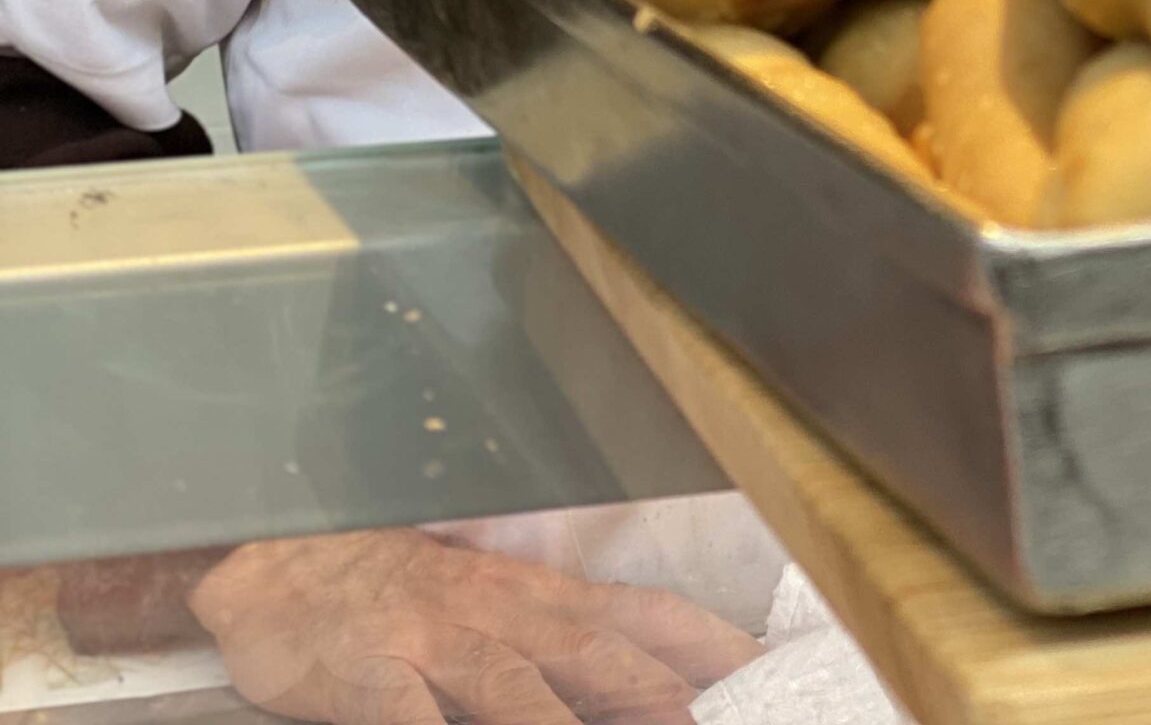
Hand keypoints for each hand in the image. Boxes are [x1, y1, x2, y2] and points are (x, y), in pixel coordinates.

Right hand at [188, 529, 759, 724]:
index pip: (643, 615)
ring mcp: (436, 643)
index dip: (708, 646)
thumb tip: (642, 682)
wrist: (270, 557)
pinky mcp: (372, 678)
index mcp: (533, 596)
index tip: (766, 673)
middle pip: (601, 656)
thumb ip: (555, 642)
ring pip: (522, 693)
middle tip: (723, 722)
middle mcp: (499, 614)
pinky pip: (416, 720)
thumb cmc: (387, 588)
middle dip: (666, 696)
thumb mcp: (483, 602)